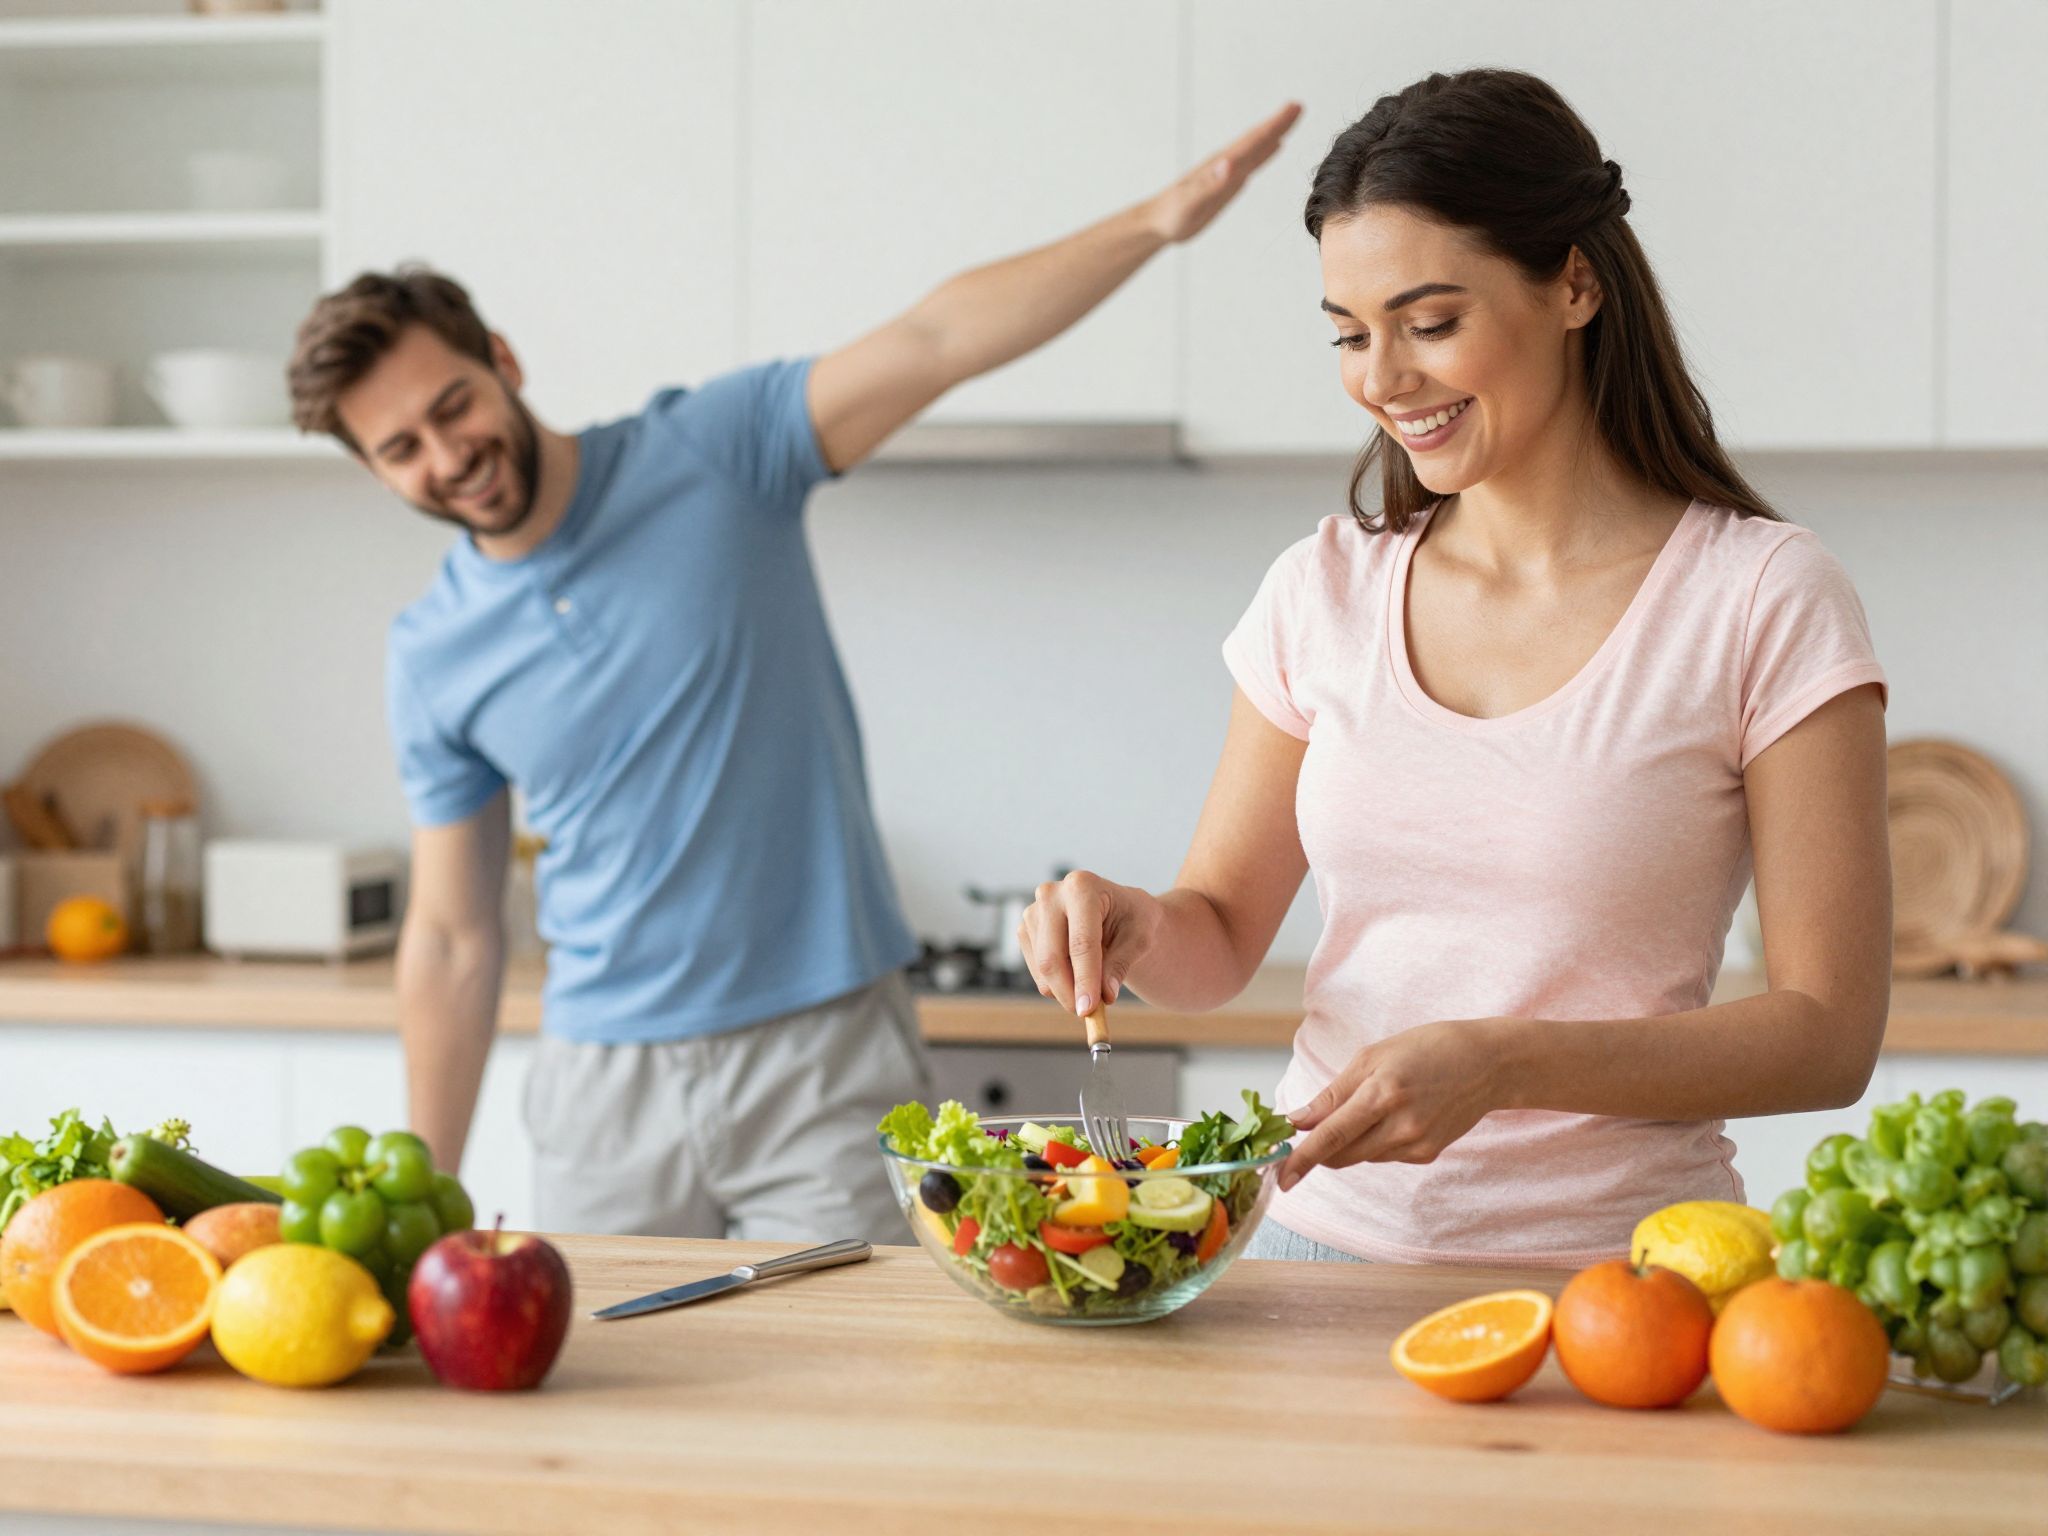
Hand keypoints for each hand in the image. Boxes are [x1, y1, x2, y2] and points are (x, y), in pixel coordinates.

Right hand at [1019, 870, 1162, 1018]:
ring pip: (1042, 968)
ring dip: (1065, 991)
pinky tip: (1076, 977)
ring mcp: (1034, 911)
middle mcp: (1052, 894)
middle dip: (1070, 992)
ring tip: (1092, 993)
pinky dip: (1056, 985)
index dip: (1085, 979)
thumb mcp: (1140, 939)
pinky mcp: (1025, 929)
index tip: (1089, 1010)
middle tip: (1088, 1014)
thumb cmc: (1133, 920)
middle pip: (1052, 957)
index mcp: (1083, 886)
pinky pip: (1036, 970)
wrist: (1118, 911)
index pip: (1081, 942)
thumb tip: (1105, 995)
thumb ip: (1120, 965)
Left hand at [1143, 101, 1302, 244]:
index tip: (1294, 107)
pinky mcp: (1228, 183)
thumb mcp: (1191, 202)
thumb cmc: (1171, 215)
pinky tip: (1274, 147)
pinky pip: (1252, 163)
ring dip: (1274, 133)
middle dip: (1278, 122)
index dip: (1274, 125)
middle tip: (1299, 106)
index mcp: (1221, 165)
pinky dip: (1265, 152)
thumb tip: (1230, 163)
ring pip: (1256, 148)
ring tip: (1291, 119)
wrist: (1157, 223)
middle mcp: (1227, 163)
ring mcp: (1228, 172)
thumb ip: (1211, 184)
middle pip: (1256, 139)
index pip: (1252, 141)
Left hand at [1277, 1018, 1511, 1191]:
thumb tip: (1299, 1121)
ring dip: (1351, 1141)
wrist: (1486, 1064)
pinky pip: (1384, 1156)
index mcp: (1382, 1093)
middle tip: (1310, 1130)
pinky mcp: (1427, 1155)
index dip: (1302, 1159)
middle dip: (1321, 1149)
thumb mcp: (1372, 1056)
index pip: (1331, 1136)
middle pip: (1342, 1155)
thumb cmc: (1426, 1048)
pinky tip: (1396, 1116)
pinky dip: (1376, 1142)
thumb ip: (1333, 1094)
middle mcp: (1401, 1125)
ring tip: (1372, 1105)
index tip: (1281, 1177)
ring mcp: (1417, 1144)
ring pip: (1362, 1156)